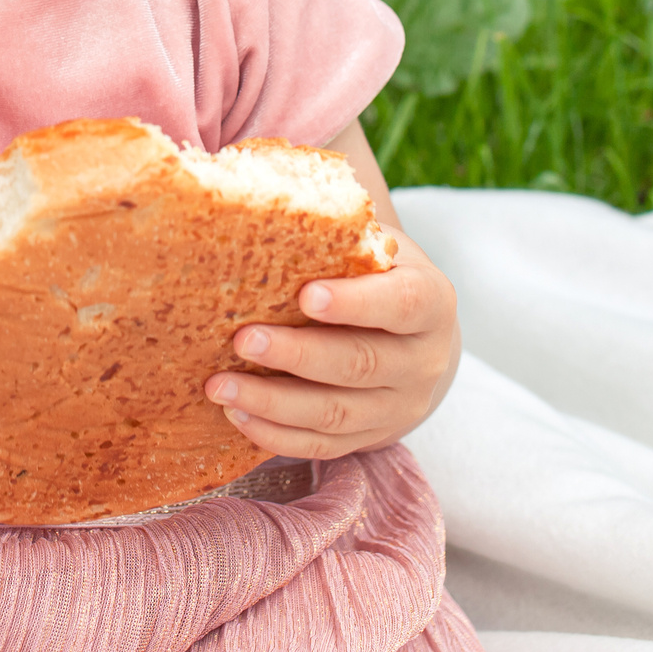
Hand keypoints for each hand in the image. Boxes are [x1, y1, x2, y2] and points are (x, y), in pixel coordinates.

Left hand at [204, 232, 459, 459]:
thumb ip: (337, 236)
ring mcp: (399, 407)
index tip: (305, 295)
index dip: (355, 303)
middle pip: (360, 363)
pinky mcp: (371, 438)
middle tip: (242, 339)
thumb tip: (266, 206)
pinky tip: (236, 414)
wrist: (412, 335)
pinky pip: (321, 445)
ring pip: (335, 413)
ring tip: (220, 385)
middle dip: (296, 355)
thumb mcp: (372, 246)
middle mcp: (424, 361)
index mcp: (432, 302)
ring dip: (272, 402)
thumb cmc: (374, 273)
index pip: (401, 304)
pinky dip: (276, 435)